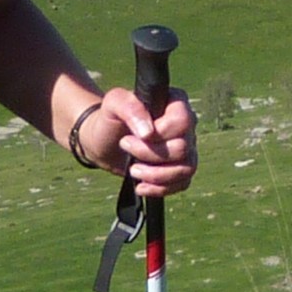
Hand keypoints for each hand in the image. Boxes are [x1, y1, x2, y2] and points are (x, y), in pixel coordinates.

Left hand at [76, 86, 197, 197]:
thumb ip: (130, 107)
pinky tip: (141, 186)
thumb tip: (148, 132)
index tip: (133, 135)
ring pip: (186, 168)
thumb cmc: (111, 118)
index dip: (159, 133)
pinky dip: (160, 189)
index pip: (182, 121)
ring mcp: (187, 148)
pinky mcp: (180, 169)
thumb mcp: (113, 103)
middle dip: (150, 154)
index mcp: (176, 102)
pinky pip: (183, 183)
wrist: (104, 142)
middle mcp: (187, 125)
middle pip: (182, 148)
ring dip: (156, 175)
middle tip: (126, 147)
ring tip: (132, 170)